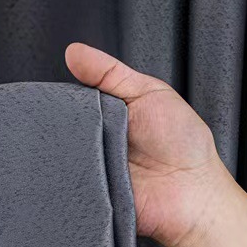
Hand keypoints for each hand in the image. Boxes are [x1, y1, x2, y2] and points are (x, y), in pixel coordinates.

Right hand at [65, 42, 232, 246]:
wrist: (194, 192)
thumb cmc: (181, 142)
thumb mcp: (149, 92)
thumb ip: (110, 72)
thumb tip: (73, 52)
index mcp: (105, 114)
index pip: (68, 101)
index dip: (59, 96)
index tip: (52, 93)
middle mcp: (92, 141)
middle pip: (59, 129)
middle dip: (58, 125)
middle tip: (73, 124)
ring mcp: (88, 169)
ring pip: (58, 157)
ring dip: (62, 152)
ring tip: (76, 148)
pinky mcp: (86, 195)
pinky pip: (66, 186)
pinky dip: (66, 180)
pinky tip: (74, 172)